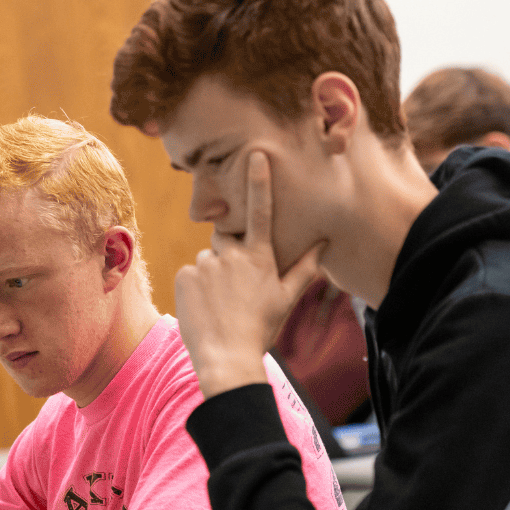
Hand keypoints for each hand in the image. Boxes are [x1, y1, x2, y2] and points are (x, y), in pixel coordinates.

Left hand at [175, 152, 323, 397]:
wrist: (226, 356)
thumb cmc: (261, 328)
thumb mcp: (286, 298)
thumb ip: (305, 267)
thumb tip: (324, 242)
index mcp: (259, 257)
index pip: (261, 210)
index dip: (259, 180)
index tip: (256, 153)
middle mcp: (231, 254)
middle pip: (227, 238)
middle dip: (231, 254)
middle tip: (235, 288)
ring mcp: (205, 263)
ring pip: (209, 258)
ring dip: (213, 273)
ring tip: (221, 303)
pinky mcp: (185, 275)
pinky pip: (191, 272)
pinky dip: (196, 286)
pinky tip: (206, 306)